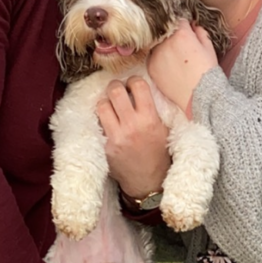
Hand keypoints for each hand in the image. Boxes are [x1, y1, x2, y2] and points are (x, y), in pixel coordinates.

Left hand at [96, 76, 170, 198]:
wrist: (148, 182)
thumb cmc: (158, 154)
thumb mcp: (164, 129)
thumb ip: (154, 109)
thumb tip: (141, 88)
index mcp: (150, 119)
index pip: (138, 86)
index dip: (133, 80)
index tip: (132, 84)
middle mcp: (132, 126)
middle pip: (115, 91)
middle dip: (115, 86)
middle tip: (118, 90)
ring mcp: (116, 137)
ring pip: (102, 105)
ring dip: (106, 102)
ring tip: (111, 106)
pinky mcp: (105, 146)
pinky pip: (97, 124)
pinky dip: (101, 119)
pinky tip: (107, 121)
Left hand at [147, 21, 218, 112]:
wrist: (199, 95)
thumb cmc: (207, 72)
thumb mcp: (209, 48)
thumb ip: (200, 32)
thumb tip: (193, 26)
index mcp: (181, 33)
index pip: (179, 21)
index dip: (184, 27)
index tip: (186, 32)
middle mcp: (166, 42)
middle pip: (165, 32)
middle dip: (172, 36)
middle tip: (180, 46)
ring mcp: (156, 55)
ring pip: (157, 44)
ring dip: (164, 47)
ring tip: (175, 58)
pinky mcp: (151, 67)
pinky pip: (152, 58)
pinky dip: (159, 60)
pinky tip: (169, 67)